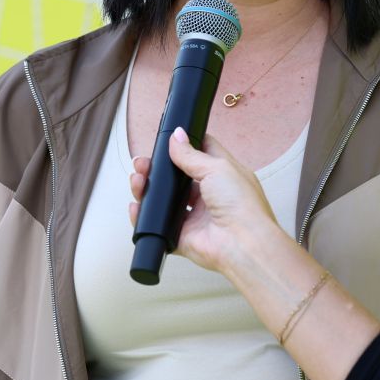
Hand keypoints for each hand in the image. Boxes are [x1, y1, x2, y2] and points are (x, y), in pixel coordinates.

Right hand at [129, 128, 282, 272]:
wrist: (242, 243)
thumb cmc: (242, 205)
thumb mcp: (217, 168)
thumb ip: (192, 154)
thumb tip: (177, 136)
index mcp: (223, 175)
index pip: (201, 154)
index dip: (185, 145)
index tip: (169, 140)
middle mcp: (209, 195)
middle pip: (177, 178)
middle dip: (158, 169)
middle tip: (143, 164)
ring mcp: (195, 216)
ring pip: (165, 200)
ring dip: (148, 189)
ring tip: (137, 180)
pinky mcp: (183, 235)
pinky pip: (159, 225)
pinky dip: (145, 216)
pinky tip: (136, 206)